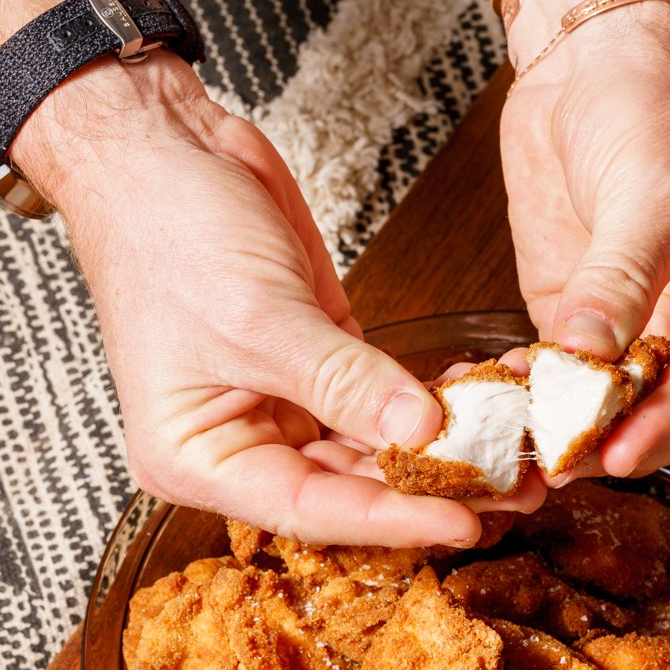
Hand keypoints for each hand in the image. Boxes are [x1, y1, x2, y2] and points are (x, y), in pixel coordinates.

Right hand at [14, 55, 494, 546]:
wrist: (159, 146)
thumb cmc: (165, 232)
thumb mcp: (259, 316)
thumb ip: (343, 381)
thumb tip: (419, 431)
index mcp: (197, 457)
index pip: (306, 510)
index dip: (388, 520)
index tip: (460, 522)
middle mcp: (240, 441)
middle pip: (347, 488)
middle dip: (427, 487)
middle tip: (509, 490)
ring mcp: (282, 400)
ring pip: (372, 446)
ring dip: (438, 447)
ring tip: (510, 450)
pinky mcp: (319, 358)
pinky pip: (380, 397)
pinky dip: (426, 399)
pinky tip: (477, 397)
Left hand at [499, 1, 669, 478]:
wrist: (596, 57)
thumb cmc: (656, 101)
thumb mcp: (650, 187)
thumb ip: (620, 278)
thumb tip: (587, 356)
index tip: (618, 450)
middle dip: (624, 438)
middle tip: (564, 457)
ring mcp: (653, 327)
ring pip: (625, 412)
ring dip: (576, 430)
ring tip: (526, 441)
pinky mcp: (590, 325)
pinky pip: (570, 383)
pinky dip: (538, 400)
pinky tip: (504, 401)